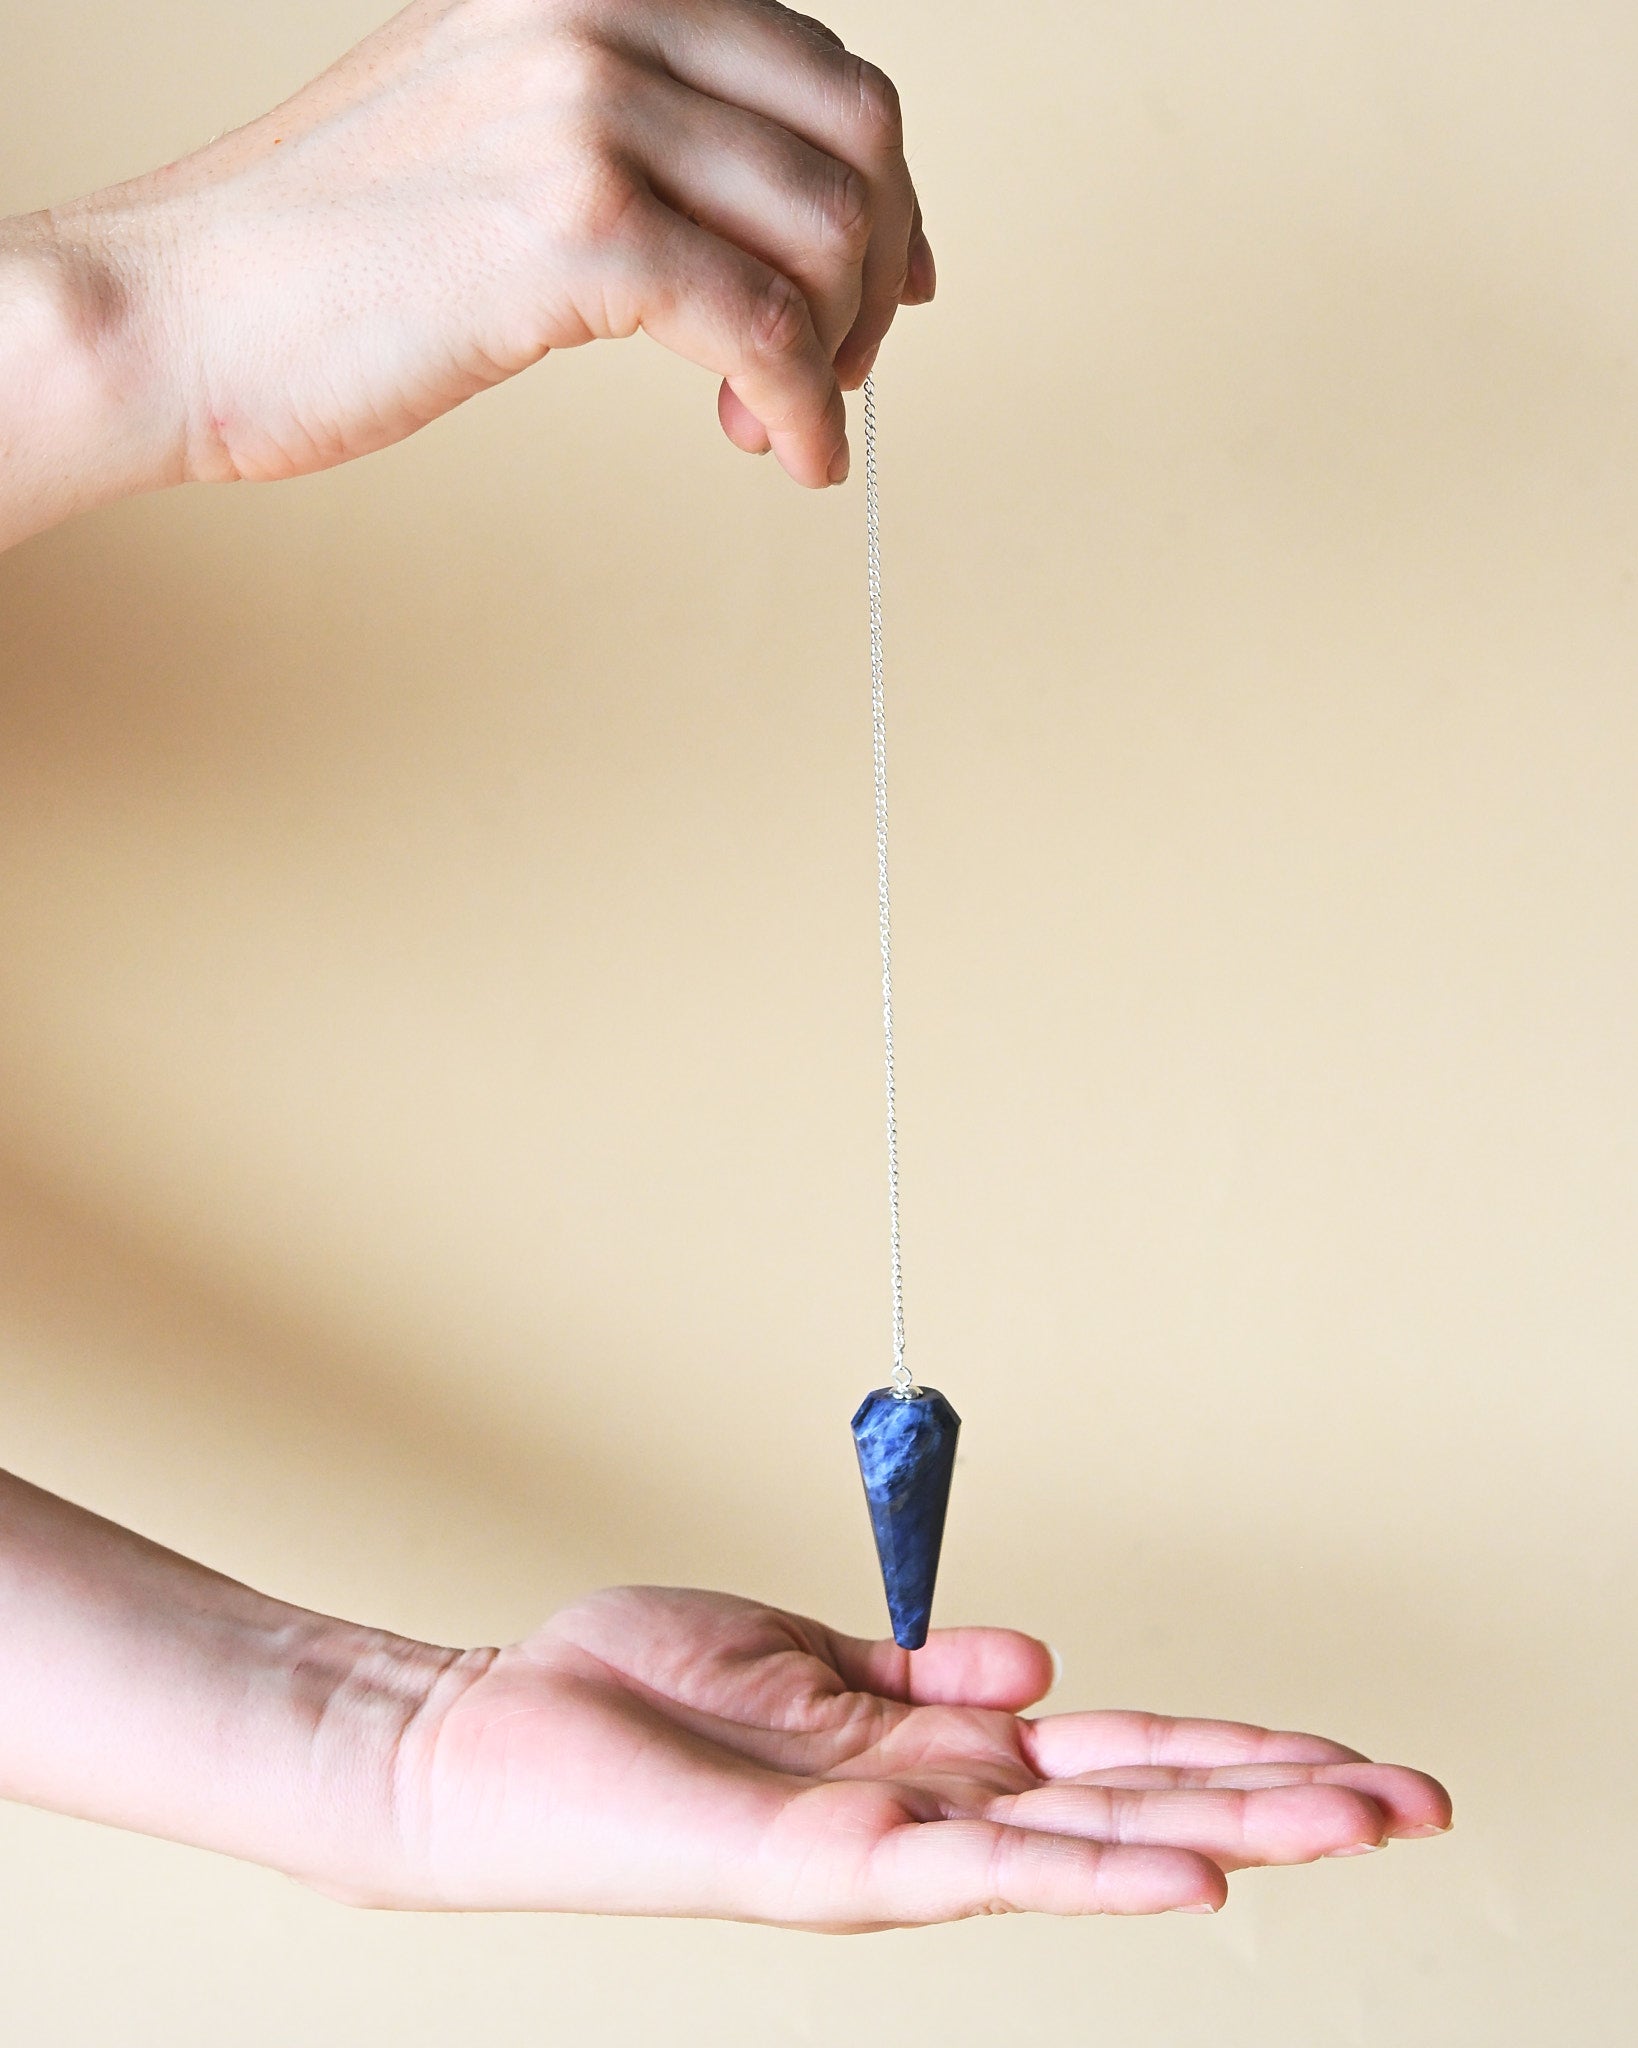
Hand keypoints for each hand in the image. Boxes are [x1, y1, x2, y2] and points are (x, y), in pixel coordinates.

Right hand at [50, 0, 930, 497]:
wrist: (181, 308)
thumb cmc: (326, 251)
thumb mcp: (490, 124)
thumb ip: (623, 126)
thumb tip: (758, 203)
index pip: (816, 66)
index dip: (879, 190)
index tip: (886, 286)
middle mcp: (599, 13)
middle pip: (854, 137)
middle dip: (873, 274)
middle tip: (835, 368)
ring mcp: (587, 114)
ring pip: (829, 232)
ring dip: (836, 353)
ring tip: (775, 424)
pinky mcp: (574, 232)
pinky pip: (767, 327)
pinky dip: (807, 407)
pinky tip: (788, 455)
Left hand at [369, 1586, 1452, 1925]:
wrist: (498, 1736)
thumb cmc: (639, 1695)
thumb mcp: (802, 1651)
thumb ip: (922, 1667)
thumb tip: (1043, 1662)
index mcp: (938, 1748)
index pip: (1119, 1750)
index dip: (1236, 1745)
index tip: (1349, 1749)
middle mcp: (938, 1806)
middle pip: (1142, 1798)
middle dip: (1284, 1794)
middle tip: (1424, 1795)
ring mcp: (896, 1842)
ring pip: (1097, 1842)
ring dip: (1236, 1829)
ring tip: (1364, 1821)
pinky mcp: (834, 1860)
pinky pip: (983, 1870)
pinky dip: (1091, 1880)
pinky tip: (1190, 1886)